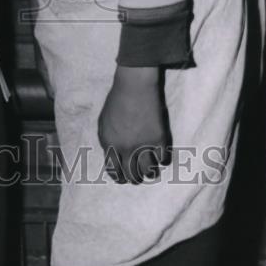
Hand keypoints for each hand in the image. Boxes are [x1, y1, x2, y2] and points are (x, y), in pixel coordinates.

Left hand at [97, 66, 170, 184]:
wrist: (134, 87)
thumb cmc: (116, 101)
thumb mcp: (103, 122)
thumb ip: (107, 141)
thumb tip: (112, 157)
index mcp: (110, 144)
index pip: (114, 171)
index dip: (118, 177)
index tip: (122, 178)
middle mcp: (126, 148)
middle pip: (132, 175)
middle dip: (134, 178)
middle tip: (137, 176)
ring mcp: (144, 144)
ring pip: (148, 171)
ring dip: (148, 171)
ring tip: (149, 167)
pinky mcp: (159, 139)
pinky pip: (162, 159)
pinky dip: (161, 158)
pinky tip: (159, 153)